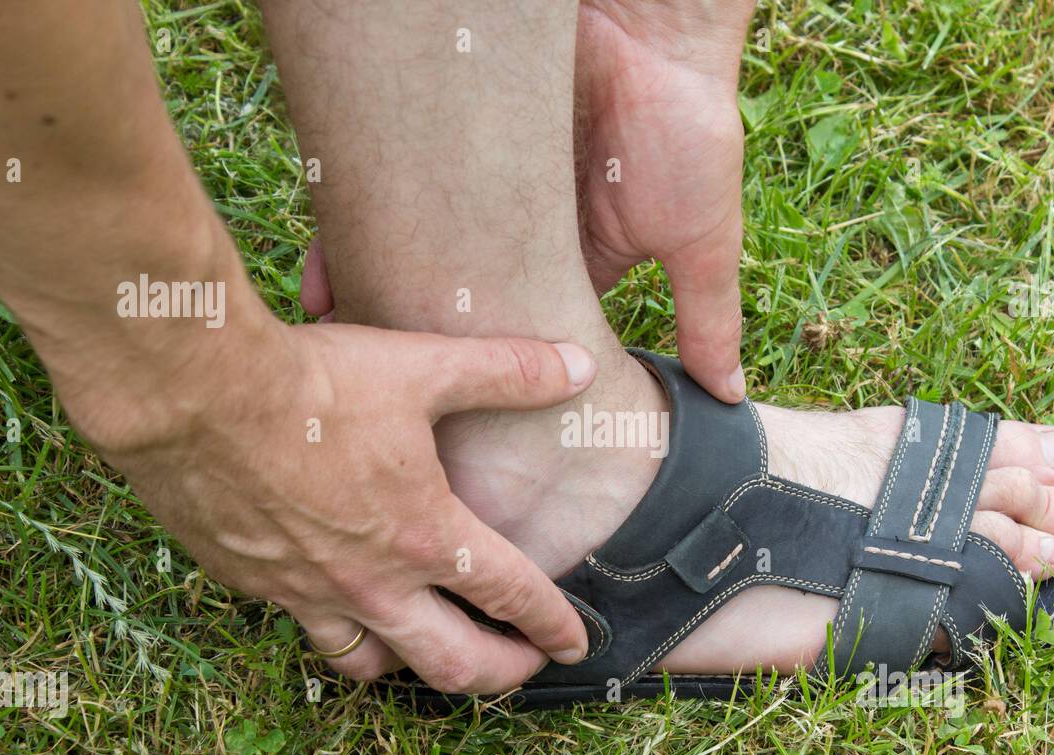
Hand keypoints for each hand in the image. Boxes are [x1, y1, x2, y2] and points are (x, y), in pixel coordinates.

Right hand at [77, 301, 597, 691]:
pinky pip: (305, 629)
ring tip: (431, 652)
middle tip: (522, 669)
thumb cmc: (312, 385)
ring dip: (412, 667)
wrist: (193, 395)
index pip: (512, 596)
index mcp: (426, 536)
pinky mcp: (253, 584)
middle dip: (499, 674)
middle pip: (452, 663)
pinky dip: (336, 628)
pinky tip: (338, 602)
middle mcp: (372, 582)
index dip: (553, 624)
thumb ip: (509, 371)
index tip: (575, 642)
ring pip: (372, 664)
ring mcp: (308, 592)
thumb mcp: (424, 367)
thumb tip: (579, 367)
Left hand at [299, 0, 754, 403]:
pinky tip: (323, 262)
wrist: (651, 24)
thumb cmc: (687, 128)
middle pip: (464, 294)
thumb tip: (729, 397)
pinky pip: (395, 180)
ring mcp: (485, 180)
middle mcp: (525, 225)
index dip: (494, 368)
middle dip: (425, 334)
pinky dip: (362, 217)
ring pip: (421, 244)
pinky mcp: (454, 136)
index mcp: (579, 258)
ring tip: (338, 336)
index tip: (462, 416)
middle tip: (386, 387)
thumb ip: (709, 318)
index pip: (528, 325)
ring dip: (381, 283)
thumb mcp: (701, 241)